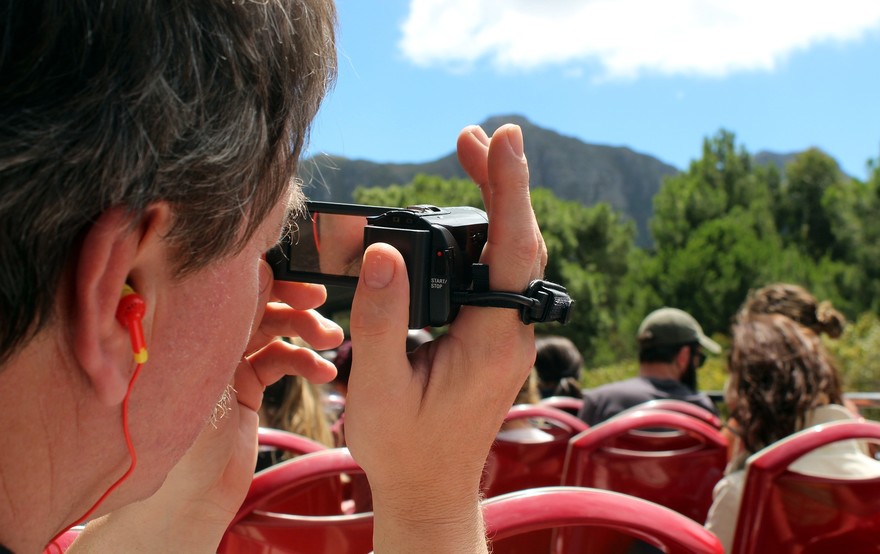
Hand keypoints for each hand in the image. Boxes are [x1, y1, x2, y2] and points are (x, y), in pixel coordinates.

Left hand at [69, 270, 341, 552]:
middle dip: (293, 302)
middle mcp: (205, 339)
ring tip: (332, 341)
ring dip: (306, 332)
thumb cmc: (184, 439)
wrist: (190, 498)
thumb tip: (258, 267)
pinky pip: (280, 361)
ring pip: (274, 331)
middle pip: (256, 303)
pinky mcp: (246, 385)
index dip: (268, 278)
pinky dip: (304, 363)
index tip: (300, 281)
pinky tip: (323, 372)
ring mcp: (226, 363)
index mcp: (187, 329)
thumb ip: (234, 321)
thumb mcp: (212, 372)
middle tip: (321, 302)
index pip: (230, 287)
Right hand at [344, 124, 545, 552]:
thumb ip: (380, 322)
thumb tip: (383, 251)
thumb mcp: (379, 390)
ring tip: (469, 156)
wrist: (430, 490)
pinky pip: (497, 273)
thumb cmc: (404, 450)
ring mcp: (506, 333)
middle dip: (502, 182)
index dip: (508, 190)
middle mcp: (511, 332)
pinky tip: (464, 217)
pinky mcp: (493, 335)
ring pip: (512, 254)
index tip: (502, 138)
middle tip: (472, 135)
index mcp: (492, 343)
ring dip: (496, 204)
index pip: (510, 252)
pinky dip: (485, 234)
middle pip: (519, 241)